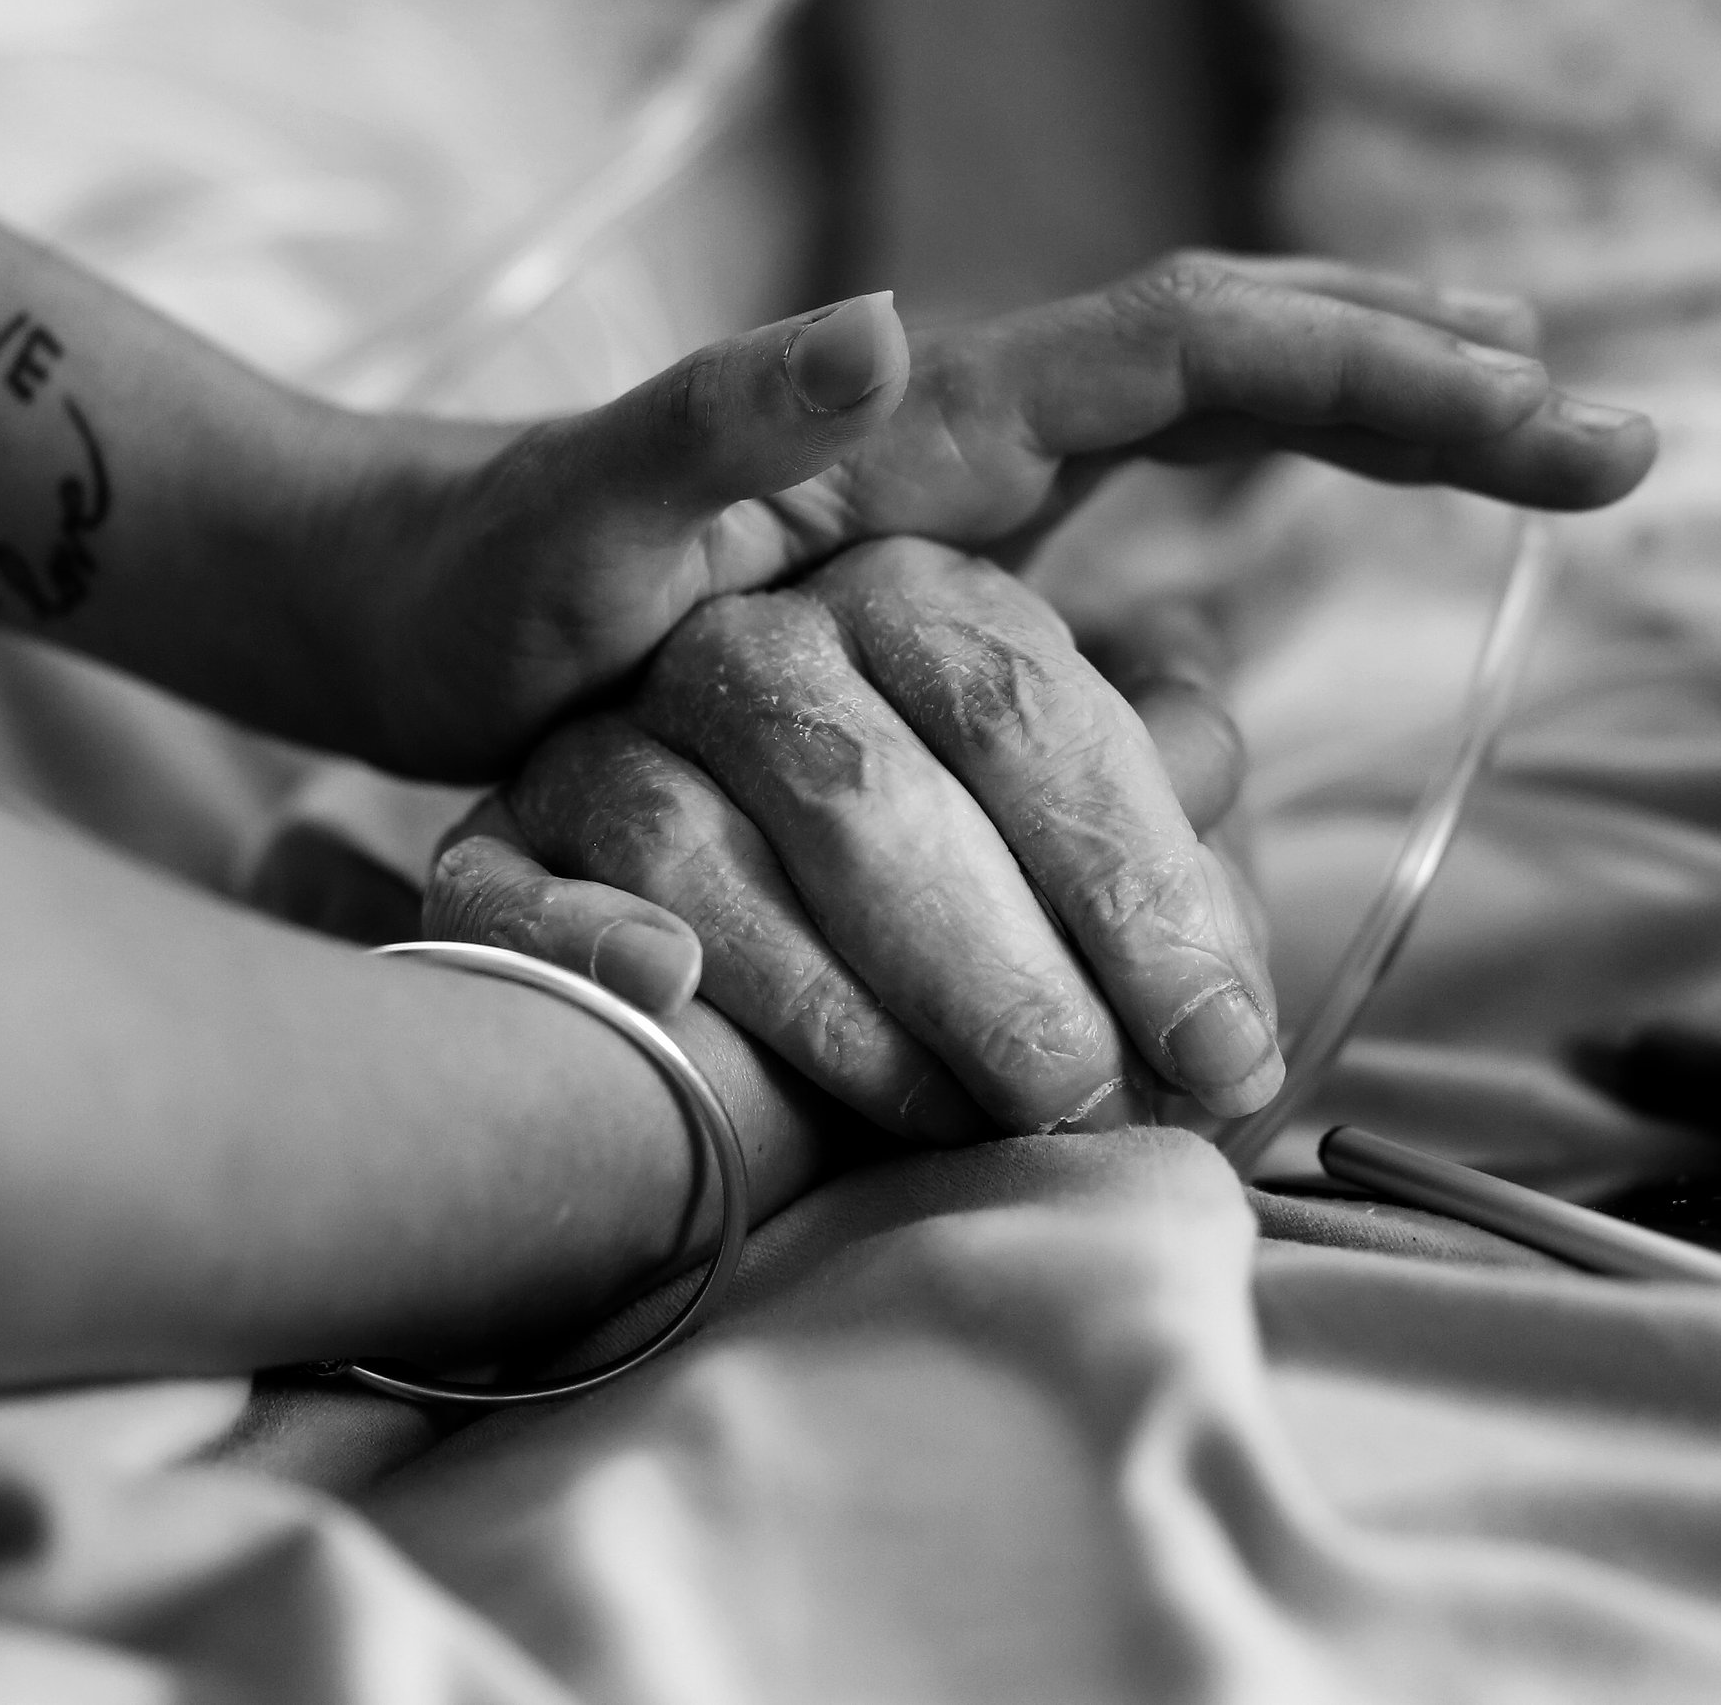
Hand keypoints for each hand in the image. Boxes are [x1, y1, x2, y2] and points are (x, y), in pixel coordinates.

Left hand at [315, 253, 1654, 780]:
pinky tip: (1280, 532)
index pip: (1198, 348)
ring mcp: (949, 490)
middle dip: (1418, 372)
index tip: (1557, 409)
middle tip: (1589, 419)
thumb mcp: (574, 526)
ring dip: (1354, 403)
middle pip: (1234, 347)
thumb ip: (707, 423)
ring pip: (1195, 409)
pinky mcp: (923, 557)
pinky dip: (1236, 492)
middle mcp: (960, 428)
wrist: (397, 610)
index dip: (1383, 371)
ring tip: (1498, 414)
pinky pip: (1126, 500)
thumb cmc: (479, 595)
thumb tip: (891, 322)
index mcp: (926, 420)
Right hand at [424, 538, 1274, 1139]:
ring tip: (952, 1118)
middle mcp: (751, 644)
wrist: (712, 921)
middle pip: (869, 791)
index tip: (1221, 1045)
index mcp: (909, 601)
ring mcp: (605, 738)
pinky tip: (669, 994)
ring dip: (835, 1005)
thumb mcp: (1061, 815)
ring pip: (701, 853)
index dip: (1135, 891)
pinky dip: (586, 944)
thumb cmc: (939, 881)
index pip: (1026, 718)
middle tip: (1086, 1101)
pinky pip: (513, 892)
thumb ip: (1141, 792)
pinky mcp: (499, 843)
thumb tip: (1216, 746)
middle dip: (997, 967)